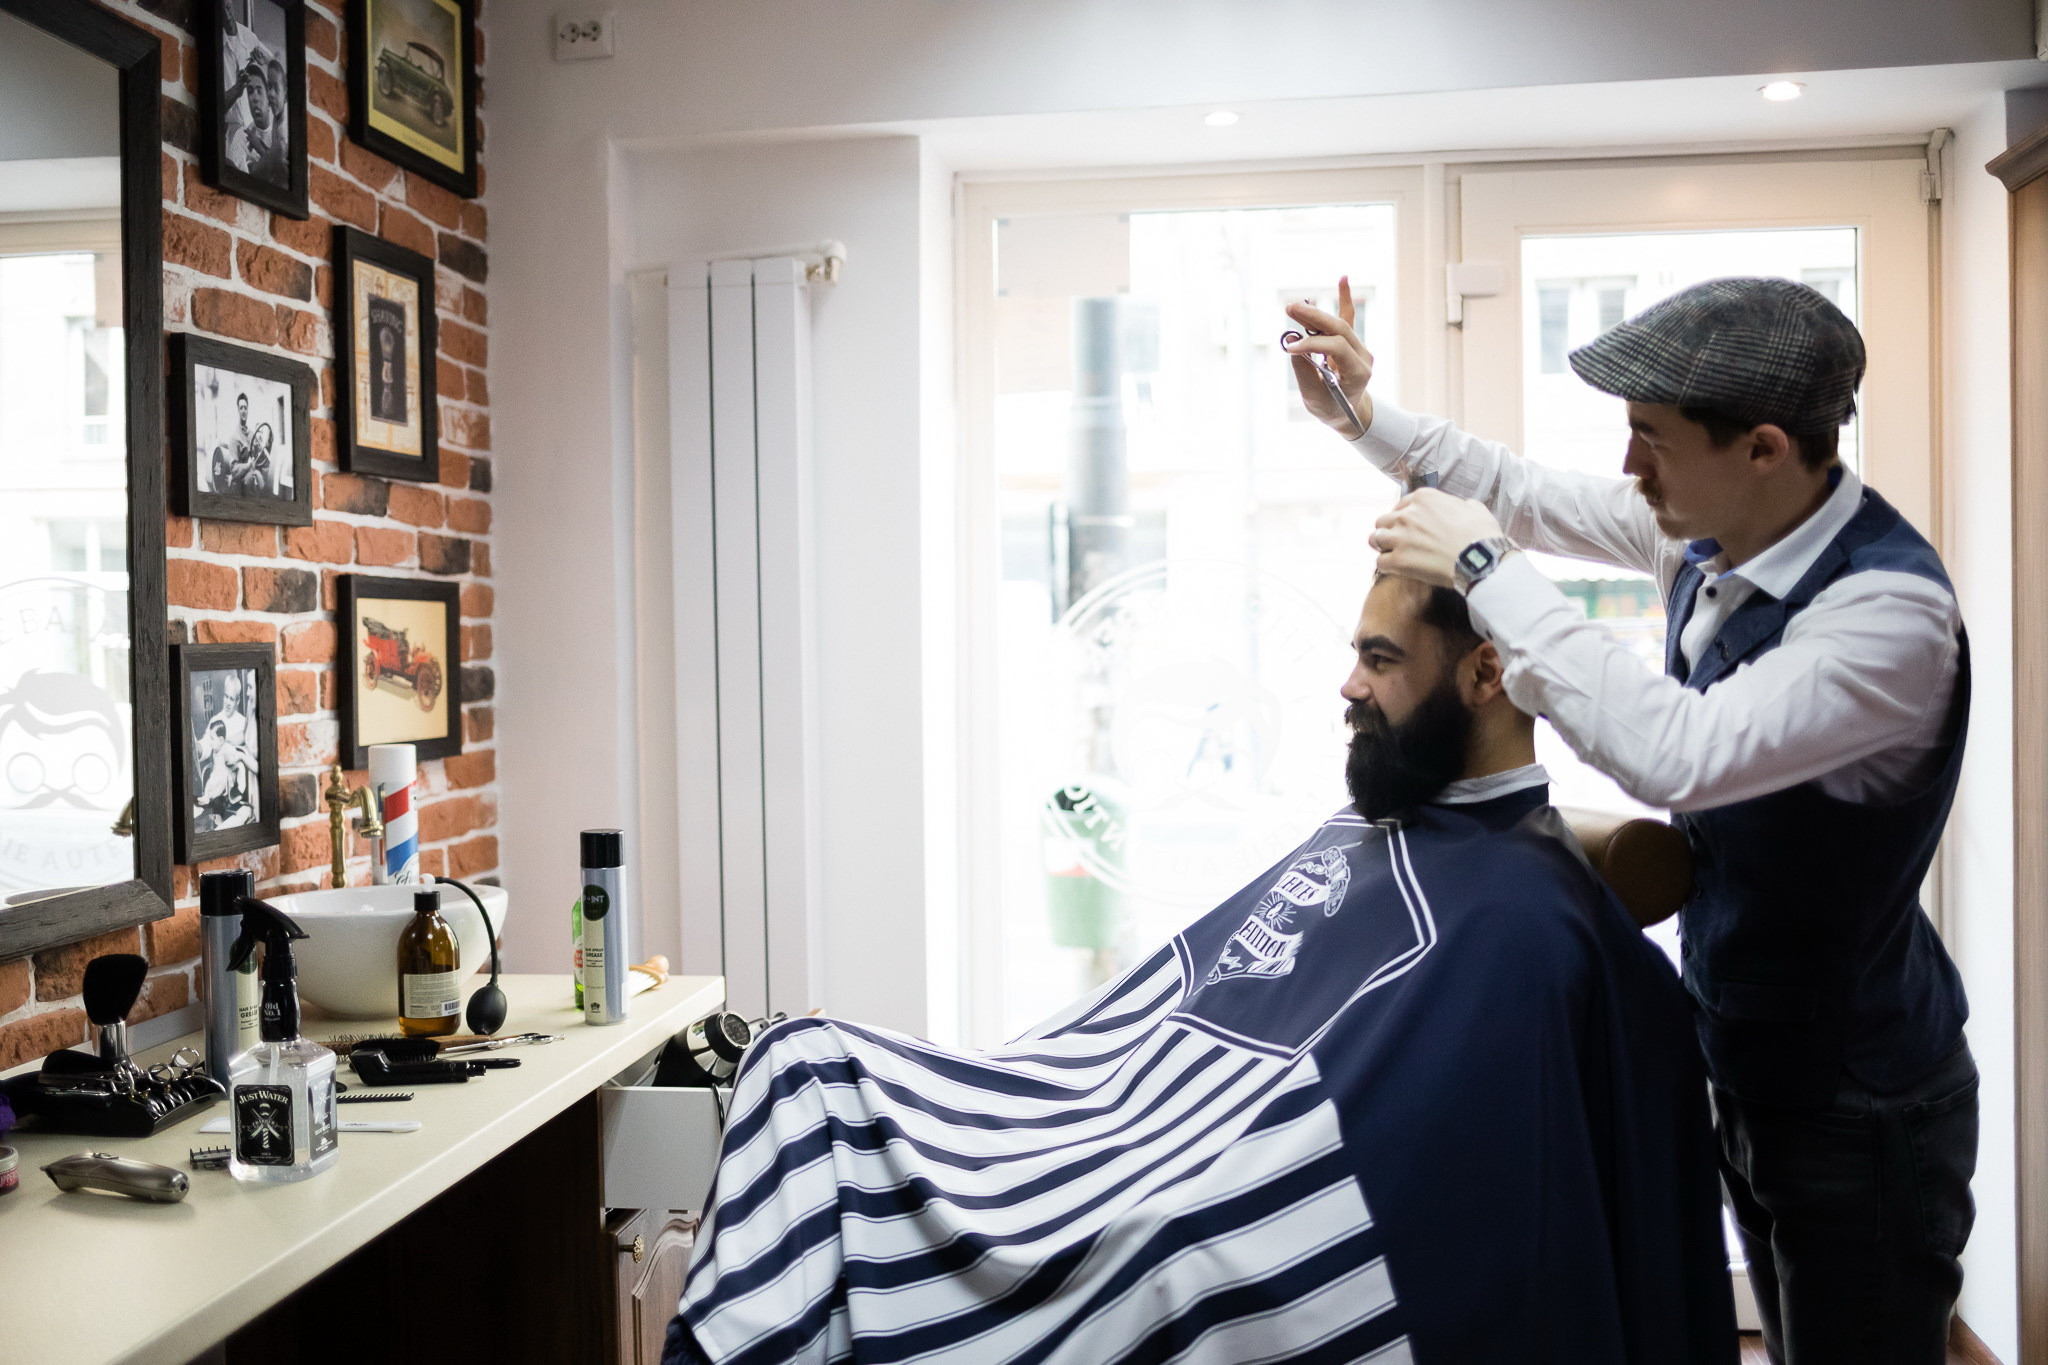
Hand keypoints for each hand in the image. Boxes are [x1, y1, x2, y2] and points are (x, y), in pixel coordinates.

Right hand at [1284, 277, 1375, 435]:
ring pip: (1338, 322)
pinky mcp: (1350, 341)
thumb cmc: (1330, 408)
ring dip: (1315, 312)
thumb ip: (1304, 372)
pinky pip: (1348, 317)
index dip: (1313, 344)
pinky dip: (1344, 298)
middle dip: (1313, 317)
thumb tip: (1291, 343)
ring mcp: (1358, 347)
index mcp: (1359, 373)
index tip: (1291, 348)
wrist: (1347, 412)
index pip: (1337, 348)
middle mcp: (1362, 356)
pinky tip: (1343, 279)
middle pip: (1338, 329)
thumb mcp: (1315, 398)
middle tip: (1290, 308)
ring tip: (1294, 305)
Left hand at [1370, 489, 1507, 588]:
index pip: (1401, 505)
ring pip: (1375, 539)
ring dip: (1383, 546)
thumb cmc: (1481, 534)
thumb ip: (1459, 504)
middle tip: (1399, 541)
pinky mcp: (1398, 560)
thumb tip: (1461, 507)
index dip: (1404, 516)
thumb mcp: (1474, 507)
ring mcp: (1400, 537)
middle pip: (1383, 521)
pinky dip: (1387, 565)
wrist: (1481, 558)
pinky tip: (1397, 569)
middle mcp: (1407, 515)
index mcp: (1423, 498)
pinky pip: (1380, 562)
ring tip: (1392, 554)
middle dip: (1389, 530)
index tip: (1408, 526)